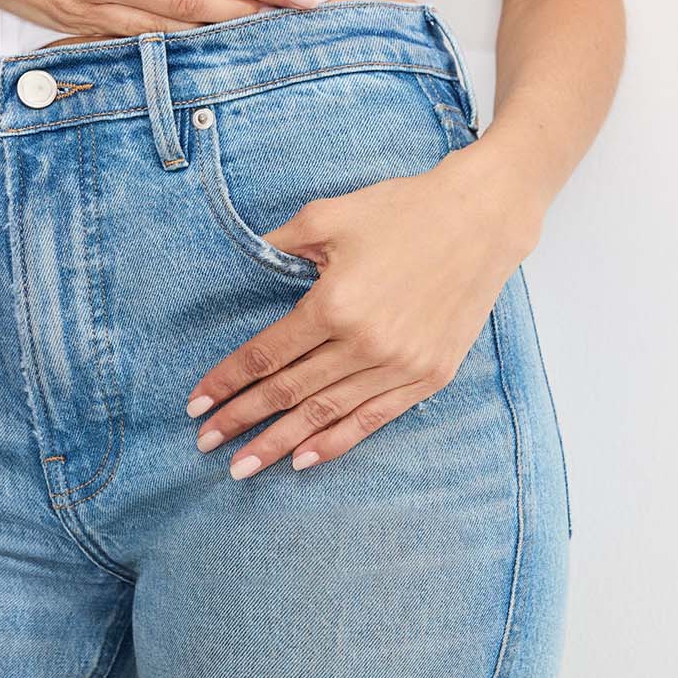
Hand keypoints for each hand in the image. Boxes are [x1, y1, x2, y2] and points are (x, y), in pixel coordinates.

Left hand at [185, 142, 544, 477]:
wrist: (482, 218)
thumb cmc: (403, 210)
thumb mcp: (329, 214)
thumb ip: (281, 244)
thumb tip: (245, 261)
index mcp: (334, 303)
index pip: (266, 354)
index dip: (227, 381)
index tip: (196, 402)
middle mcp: (365, 343)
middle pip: (288, 391)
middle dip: (241, 420)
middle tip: (204, 443)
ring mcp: (400, 364)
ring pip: (326, 413)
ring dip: (279, 443)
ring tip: (242, 468)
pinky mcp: (429, 375)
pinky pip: (374, 418)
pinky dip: (337, 442)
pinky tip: (303, 460)